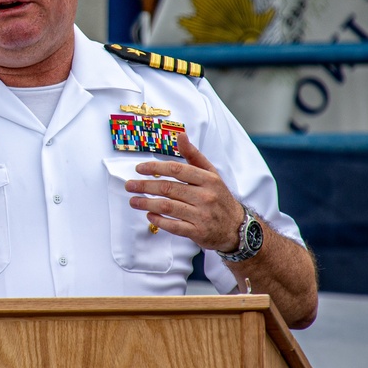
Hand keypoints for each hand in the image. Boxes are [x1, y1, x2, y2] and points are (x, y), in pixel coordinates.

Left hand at [124, 132, 243, 251]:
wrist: (237, 228)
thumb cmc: (219, 197)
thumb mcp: (210, 174)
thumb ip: (193, 155)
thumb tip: (180, 134)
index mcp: (207, 179)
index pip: (176, 170)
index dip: (155, 168)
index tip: (139, 169)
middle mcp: (205, 196)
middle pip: (169, 188)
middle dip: (145, 186)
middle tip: (129, 185)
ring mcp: (202, 215)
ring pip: (168, 207)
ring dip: (147, 203)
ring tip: (133, 201)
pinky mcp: (198, 232)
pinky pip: (174, 226)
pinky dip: (159, 220)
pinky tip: (149, 216)